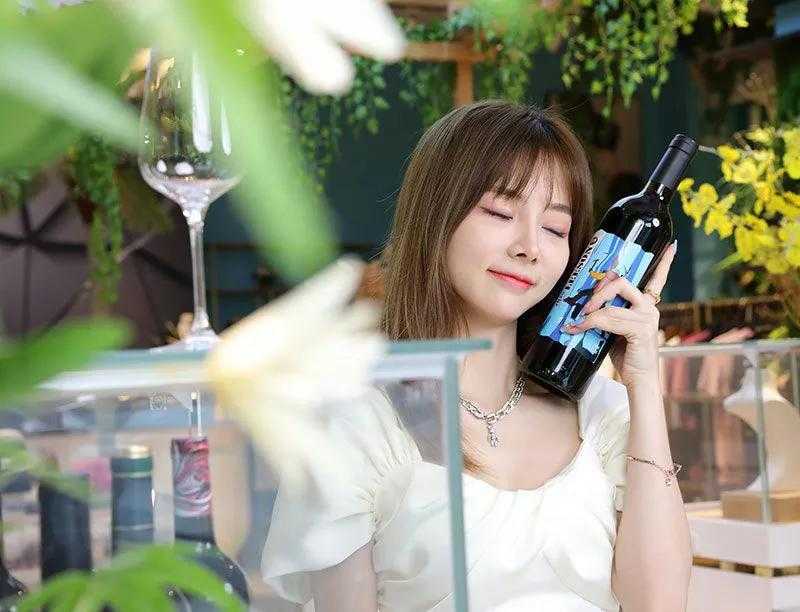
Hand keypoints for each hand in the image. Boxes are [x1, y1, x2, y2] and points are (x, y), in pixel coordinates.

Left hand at [562, 241, 677, 387]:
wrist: (637, 381)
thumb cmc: (626, 355)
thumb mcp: (614, 330)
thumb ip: (606, 315)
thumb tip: (581, 310)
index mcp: (646, 305)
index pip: (657, 279)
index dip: (664, 262)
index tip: (673, 246)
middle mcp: (649, 308)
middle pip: (621, 282)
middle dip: (598, 290)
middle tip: (584, 306)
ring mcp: (647, 318)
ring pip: (613, 301)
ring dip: (591, 309)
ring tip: (578, 320)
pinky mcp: (640, 329)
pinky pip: (609, 319)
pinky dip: (589, 323)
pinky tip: (577, 328)